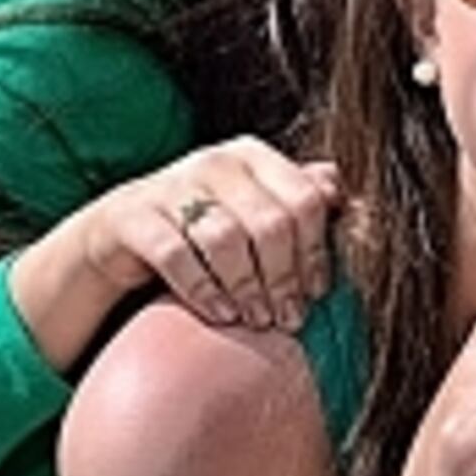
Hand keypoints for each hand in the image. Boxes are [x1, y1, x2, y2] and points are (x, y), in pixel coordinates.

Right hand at [43, 136, 338, 337]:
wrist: (123, 233)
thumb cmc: (206, 227)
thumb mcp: (256, 209)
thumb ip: (301, 201)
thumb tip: (352, 200)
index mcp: (254, 156)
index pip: (305, 200)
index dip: (316, 252)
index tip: (317, 292)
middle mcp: (215, 161)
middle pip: (270, 223)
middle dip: (285, 277)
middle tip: (289, 317)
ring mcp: (170, 185)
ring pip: (226, 239)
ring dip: (248, 287)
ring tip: (257, 318)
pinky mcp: (133, 215)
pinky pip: (176, 255)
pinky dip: (204, 290)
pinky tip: (222, 313)